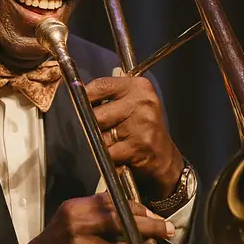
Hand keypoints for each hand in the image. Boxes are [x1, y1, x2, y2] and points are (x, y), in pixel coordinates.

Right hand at [10, 193, 174, 243]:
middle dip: (150, 225)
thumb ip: (94, 210)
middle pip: (122, 222)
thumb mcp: (68, 217)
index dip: (138, 208)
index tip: (153, 214)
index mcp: (76, 209)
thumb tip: (128, 205)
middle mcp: (79, 227)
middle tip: (166, 229)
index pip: (113, 202)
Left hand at [85, 74, 183, 198]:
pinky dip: (108, 156)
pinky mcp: (138, 146)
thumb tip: (81, 90)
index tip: (79, 103)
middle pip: (97, 114)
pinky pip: (107, 152)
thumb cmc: (144, 128)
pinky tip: (119, 153)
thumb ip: (111, 94)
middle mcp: (142, 103)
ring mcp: (141, 125)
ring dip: (101, 142)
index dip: (84, 96)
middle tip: (103, 129)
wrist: (164, 157)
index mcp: (139, 87)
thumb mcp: (134, 102)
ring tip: (115, 142)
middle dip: (93, 125)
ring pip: (100, 135)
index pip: (100, 86)